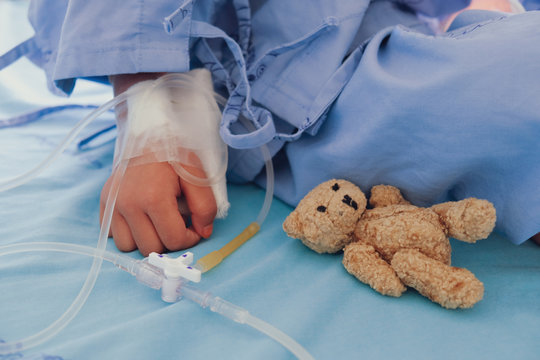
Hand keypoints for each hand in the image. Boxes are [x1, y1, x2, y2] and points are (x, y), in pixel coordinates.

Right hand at [100, 161, 216, 255]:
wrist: (149, 134)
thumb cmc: (175, 156)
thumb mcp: (198, 177)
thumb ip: (205, 207)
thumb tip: (203, 232)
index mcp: (153, 198)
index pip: (173, 241)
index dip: (189, 238)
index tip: (193, 226)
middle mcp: (128, 204)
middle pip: (150, 248)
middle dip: (168, 240)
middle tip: (176, 222)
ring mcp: (113, 204)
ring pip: (127, 247)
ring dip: (146, 240)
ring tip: (157, 221)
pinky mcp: (104, 202)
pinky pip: (112, 235)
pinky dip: (128, 233)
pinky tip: (141, 218)